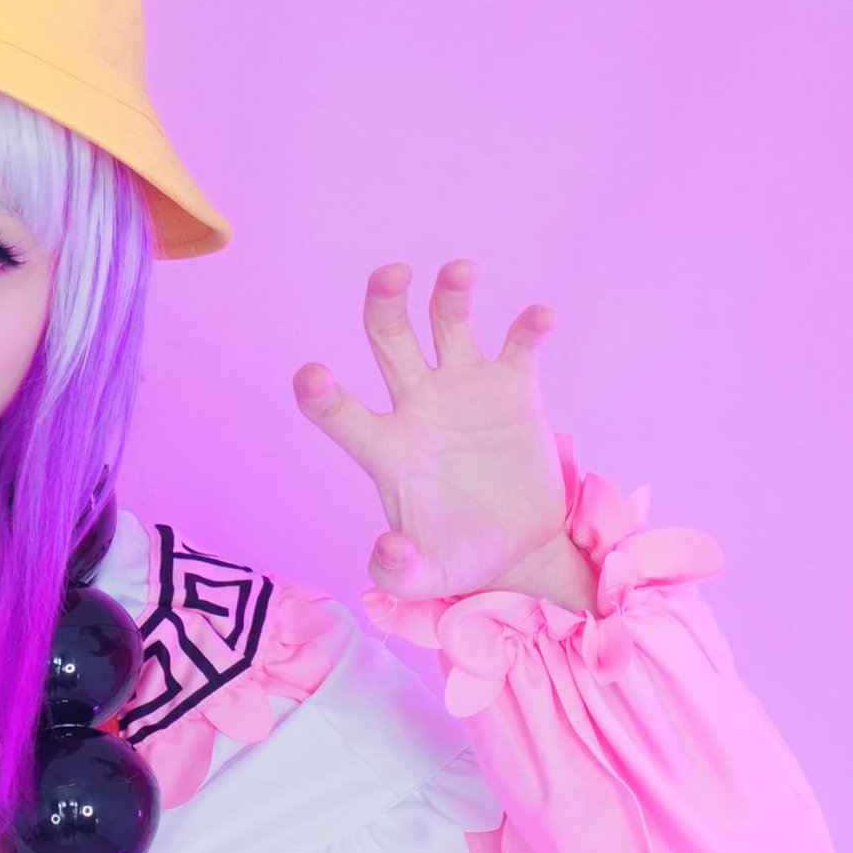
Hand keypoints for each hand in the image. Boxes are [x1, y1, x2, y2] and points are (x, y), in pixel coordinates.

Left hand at [292, 261, 592, 608]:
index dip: (322, 394)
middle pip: (389, 339)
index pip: (340, 413)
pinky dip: (530, 326)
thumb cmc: (458, 559)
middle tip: (392, 274)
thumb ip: (396, 573)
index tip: (312, 374)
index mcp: (386, 449)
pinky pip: (519, 343)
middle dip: (383, 302)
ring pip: (449, 321)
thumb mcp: (424, 580)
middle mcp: (418, 406)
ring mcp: (464, 390)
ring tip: (461, 272)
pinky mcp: (513, 387)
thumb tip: (387, 548)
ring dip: (451, 292)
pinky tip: (540, 319)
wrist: (517, 551)